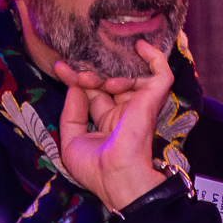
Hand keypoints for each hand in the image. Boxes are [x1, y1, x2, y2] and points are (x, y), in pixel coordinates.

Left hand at [55, 40, 174, 211]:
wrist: (117, 176)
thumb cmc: (96, 168)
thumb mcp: (71, 141)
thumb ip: (71, 114)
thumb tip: (74, 88)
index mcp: (109, 123)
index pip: (94, 94)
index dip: (77, 80)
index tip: (61, 67)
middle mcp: (125, 113)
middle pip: (108, 83)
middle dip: (88, 74)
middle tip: (74, 71)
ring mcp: (140, 106)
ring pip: (128, 76)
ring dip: (107, 72)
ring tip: (91, 77)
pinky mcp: (153, 99)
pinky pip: (161, 74)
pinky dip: (155, 58)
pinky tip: (141, 46)